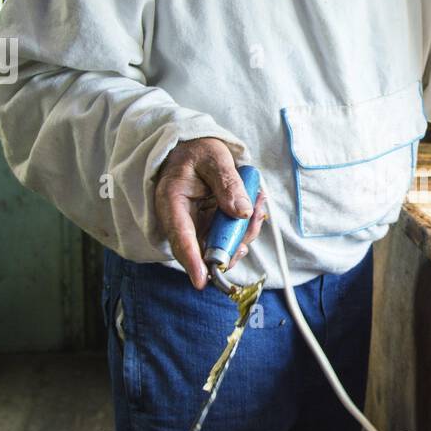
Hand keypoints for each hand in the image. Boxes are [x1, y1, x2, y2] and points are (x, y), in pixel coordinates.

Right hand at [154, 137, 267, 288]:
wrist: (191, 149)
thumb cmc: (197, 151)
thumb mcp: (214, 158)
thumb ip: (228, 183)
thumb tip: (242, 213)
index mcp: (171, 202)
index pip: (180, 237)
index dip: (192, 261)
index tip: (202, 280)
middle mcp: (181, 221)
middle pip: (204, 250)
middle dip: (233, 245)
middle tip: (256, 218)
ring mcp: (196, 227)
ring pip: (220, 247)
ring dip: (244, 234)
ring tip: (258, 206)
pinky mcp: (209, 228)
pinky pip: (228, 238)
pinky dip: (245, 229)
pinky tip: (255, 210)